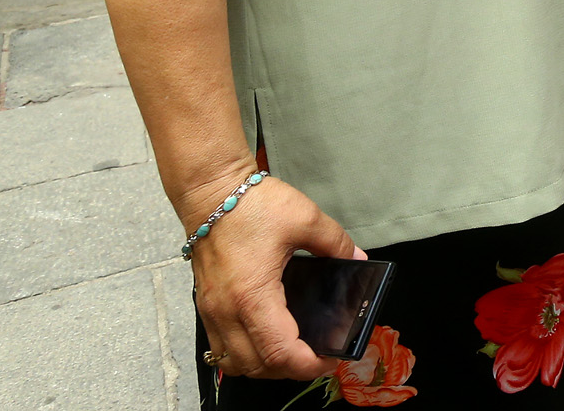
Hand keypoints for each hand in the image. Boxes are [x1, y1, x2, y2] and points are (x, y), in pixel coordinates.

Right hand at [182, 166, 363, 381]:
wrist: (210, 192)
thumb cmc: (253, 205)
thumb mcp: (305, 218)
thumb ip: (336, 243)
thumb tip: (358, 260)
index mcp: (253, 295)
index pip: (279, 352)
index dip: (308, 365)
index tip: (332, 359)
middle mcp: (227, 312)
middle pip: (257, 367)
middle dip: (290, 371)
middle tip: (318, 357)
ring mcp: (212, 312)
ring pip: (235, 363)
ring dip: (265, 367)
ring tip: (293, 352)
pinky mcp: (206, 306)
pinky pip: (221, 348)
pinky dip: (245, 354)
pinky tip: (265, 339)